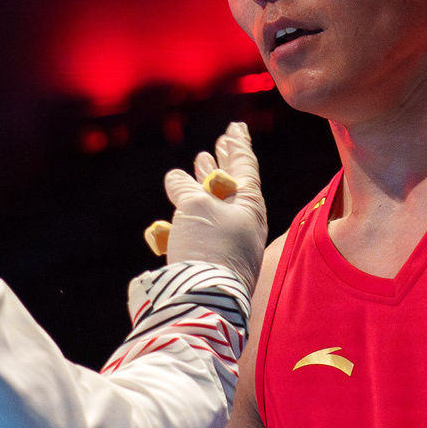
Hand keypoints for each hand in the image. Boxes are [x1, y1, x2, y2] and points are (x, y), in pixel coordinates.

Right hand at [144, 122, 266, 291]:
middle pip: (234, 184)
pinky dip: (190, 214)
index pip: (245, 165)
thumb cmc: (207, 247)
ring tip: (200, 164)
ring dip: (206, 183)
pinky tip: (179, 207)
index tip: (236, 127)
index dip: (238, 144)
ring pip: (216, 205)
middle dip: (224, 162)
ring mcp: (228, 242)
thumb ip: (186, 188)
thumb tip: (176, 177)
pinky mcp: (211, 260)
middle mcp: (243, 222)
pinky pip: (201, 229)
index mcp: (250, 204)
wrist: (205, 300)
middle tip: (220, 143)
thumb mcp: (195, 207)